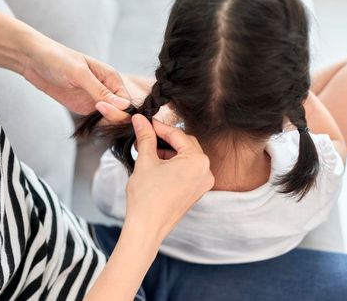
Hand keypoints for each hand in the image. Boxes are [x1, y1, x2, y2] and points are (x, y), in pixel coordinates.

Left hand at [21, 35, 131, 117]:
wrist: (32, 60)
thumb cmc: (57, 59)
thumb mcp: (80, 74)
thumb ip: (101, 91)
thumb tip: (124, 105)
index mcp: (111, 78)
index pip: (126, 100)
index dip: (120, 109)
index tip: (103, 109)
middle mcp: (107, 90)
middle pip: (120, 112)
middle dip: (113, 117)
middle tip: (96, 111)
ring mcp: (96, 100)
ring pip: (110, 118)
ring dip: (105, 124)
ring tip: (92, 120)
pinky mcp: (84, 107)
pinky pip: (97, 120)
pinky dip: (95, 125)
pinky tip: (88, 125)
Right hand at [123, 115, 214, 242]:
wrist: (146, 228)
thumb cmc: (147, 197)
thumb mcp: (145, 161)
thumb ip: (146, 137)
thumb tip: (140, 119)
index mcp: (198, 161)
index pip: (178, 134)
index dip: (159, 127)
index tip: (145, 121)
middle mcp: (206, 171)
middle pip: (185, 144)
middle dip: (165, 139)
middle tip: (145, 134)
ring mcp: (203, 183)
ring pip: (186, 157)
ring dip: (168, 151)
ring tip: (147, 150)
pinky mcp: (196, 191)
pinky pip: (188, 170)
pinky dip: (174, 164)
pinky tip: (156, 163)